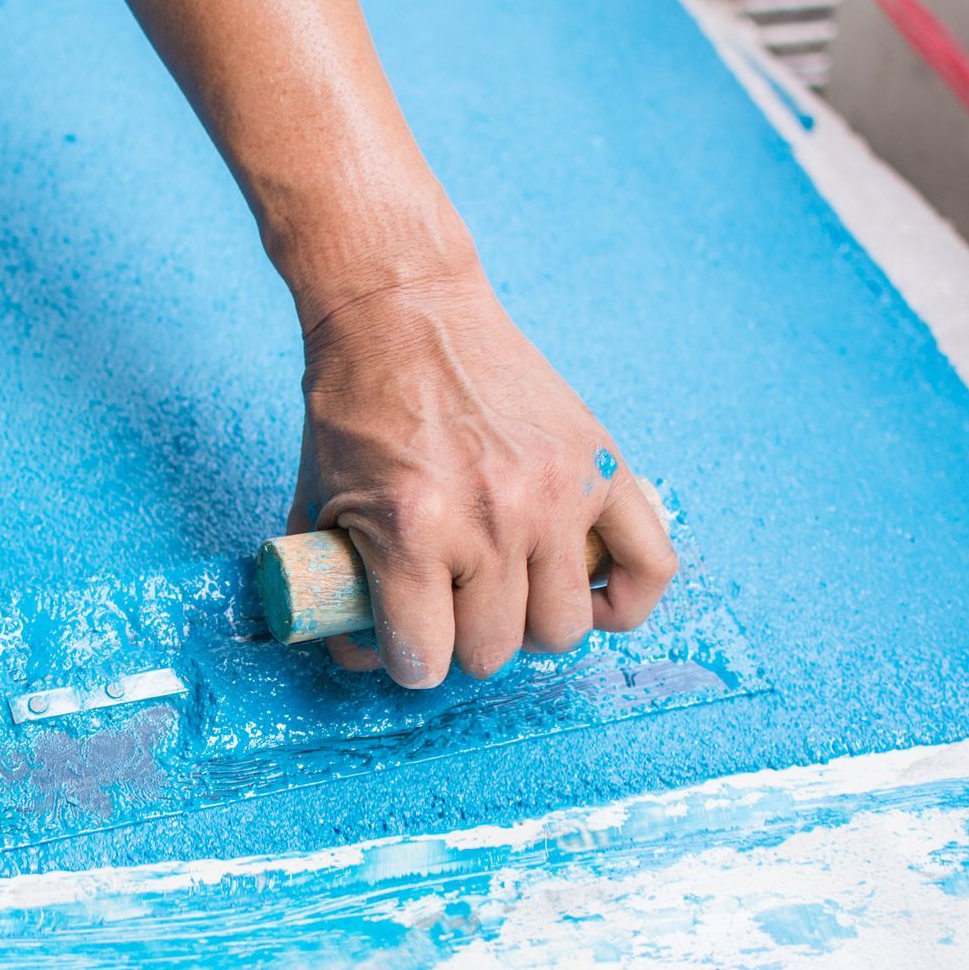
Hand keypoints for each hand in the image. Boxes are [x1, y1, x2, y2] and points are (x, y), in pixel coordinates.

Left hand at [287, 263, 677, 687]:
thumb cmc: (355, 407)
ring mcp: (556, 493)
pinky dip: (626, 599)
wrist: (402, 308)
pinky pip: (651, 566)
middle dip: (464, 639)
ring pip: (565, 627)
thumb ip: (334, 589)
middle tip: (449, 602)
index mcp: (415, 529)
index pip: (426, 661)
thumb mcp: (317, 501)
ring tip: (506, 590)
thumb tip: (367, 659)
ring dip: (530, 623)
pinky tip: (589, 592)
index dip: (410, 661)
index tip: (407, 643)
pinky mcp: (601, 466)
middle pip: (495, 651)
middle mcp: (494, 518)